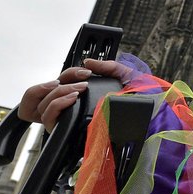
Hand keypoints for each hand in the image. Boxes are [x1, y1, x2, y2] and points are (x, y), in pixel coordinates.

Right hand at [18, 58, 133, 131]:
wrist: (147, 117)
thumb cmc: (138, 101)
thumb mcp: (126, 78)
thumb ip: (108, 66)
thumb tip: (87, 62)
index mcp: (85, 93)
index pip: (65, 80)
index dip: (70, 73)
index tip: (86, 72)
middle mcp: (73, 106)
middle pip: (50, 92)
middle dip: (64, 83)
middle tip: (83, 82)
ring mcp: (68, 118)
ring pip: (45, 104)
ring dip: (59, 92)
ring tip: (79, 89)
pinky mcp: (67, 131)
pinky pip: (49, 118)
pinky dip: (57, 105)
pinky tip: (73, 98)